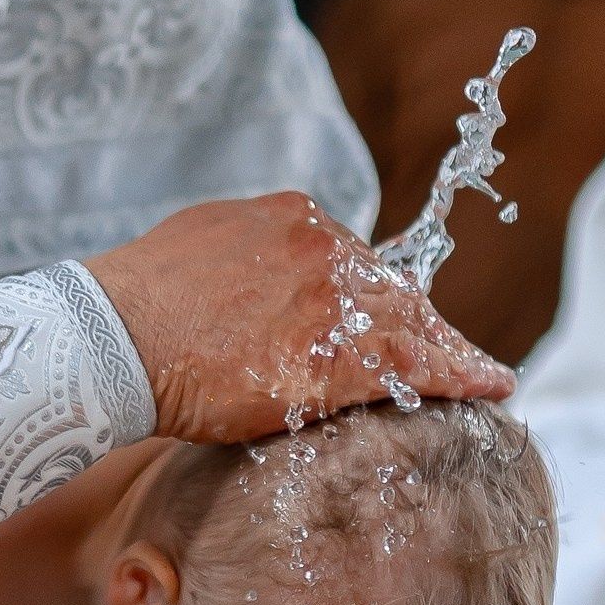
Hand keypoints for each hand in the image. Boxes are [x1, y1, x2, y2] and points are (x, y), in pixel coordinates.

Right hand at [86, 191, 512, 441]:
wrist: (112, 337)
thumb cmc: (136, 302)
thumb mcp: (200, 244)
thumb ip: (243, 252)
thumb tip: (252, 270)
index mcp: (292, 218)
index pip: (357, 261)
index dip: (380, 297)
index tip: (396, 317)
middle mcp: (324, 248)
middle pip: (392, 292)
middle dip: (421, 325)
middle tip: (451, 354)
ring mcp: (333, 302)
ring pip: (411, 326)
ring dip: (449, 352)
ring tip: (480, 376)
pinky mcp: (335, 358)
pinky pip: (415, 366)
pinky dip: (461, 375)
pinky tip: (491, 386)